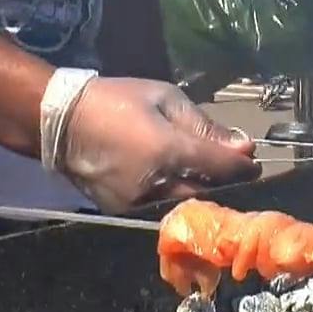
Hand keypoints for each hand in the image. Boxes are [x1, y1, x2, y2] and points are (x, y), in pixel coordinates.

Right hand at [59, 78, 257, 209]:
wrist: (60, 123)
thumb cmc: (116, 101)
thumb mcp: (165, 99)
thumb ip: (205, 126)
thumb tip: (243, 145)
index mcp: (171, 152)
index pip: (224, 170)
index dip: (244, 168)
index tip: (252, 162)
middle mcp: (159, 185)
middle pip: (210, 193)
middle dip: (224, 181)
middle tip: (229, 167)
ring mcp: (140, 204)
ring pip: (186, 204)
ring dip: (200, 191)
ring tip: (201, 174)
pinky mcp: (125, 213)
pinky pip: (161, 209)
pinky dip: (173, 197)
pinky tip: (172, 181)